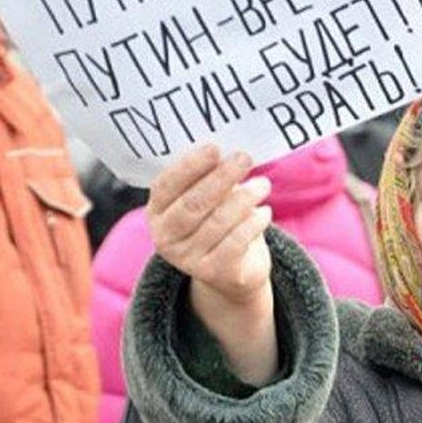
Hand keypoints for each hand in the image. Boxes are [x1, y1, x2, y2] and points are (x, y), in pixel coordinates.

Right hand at [147, 145, 271, 305]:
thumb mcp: (207, 198)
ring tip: (263, 185)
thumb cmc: (217, 221)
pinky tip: (265, 212)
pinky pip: (235, 243)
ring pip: (217, 222)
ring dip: (244, 199)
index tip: (214, 149)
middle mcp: (165, 237)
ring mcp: (186, 259)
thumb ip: (209, 178)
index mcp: (156, 212)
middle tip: (245, 159)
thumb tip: (229, 154)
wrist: (232, 271)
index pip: (166, 185)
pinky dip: (252, 224)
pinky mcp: (213, 273)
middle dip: (221, 178)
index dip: (190, 166)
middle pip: (193, 203)